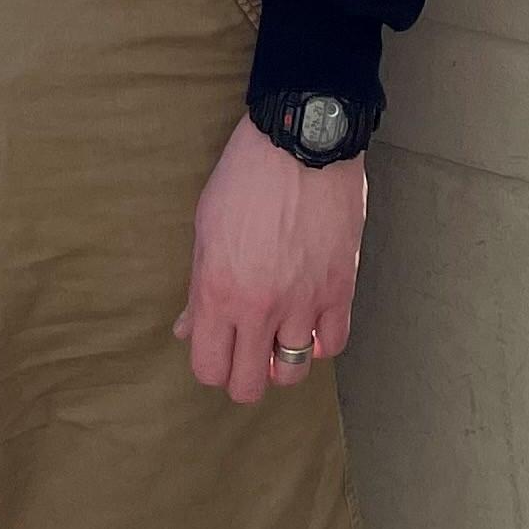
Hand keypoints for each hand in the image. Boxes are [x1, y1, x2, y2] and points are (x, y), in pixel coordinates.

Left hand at [174, 114, 365, 404]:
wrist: (301, 142)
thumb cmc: (245, 176)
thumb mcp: (205, 227)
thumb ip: (197, 287)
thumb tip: (188, 328)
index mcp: (216, 291)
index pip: (208, 368)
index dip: (211, 366)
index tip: (218, 350)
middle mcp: (258, 307)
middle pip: (248, 385)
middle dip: (244, 376)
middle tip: (248, 353)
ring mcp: (302, 302)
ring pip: (292, 373)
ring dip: (283, 362)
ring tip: (281, 339)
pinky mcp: (340, 289)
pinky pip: (332, 345)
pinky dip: (321, 343)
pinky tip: (312, 324)